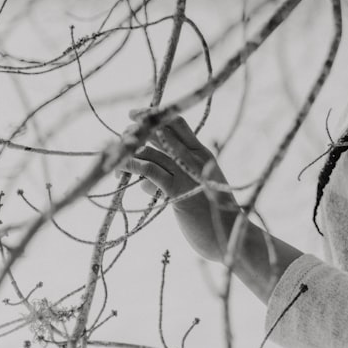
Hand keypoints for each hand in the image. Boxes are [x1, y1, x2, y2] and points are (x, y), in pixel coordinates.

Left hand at [121, 113, 238, 262]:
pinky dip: (133, 166)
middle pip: (161, 132)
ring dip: (129, 152)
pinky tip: (121, 168)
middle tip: (123, 137)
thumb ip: (175, 177)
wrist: (232, 234)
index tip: (136, 114)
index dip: (155, 114)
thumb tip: (145, 177)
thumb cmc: (212, 213)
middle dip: (137, 131)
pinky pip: (151, 172)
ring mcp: (188, 174)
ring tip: (115, 158)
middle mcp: (196, 159)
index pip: (178, 123)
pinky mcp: (178, 192)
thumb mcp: (196, 187)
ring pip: (152, 152)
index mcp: (203, 153)